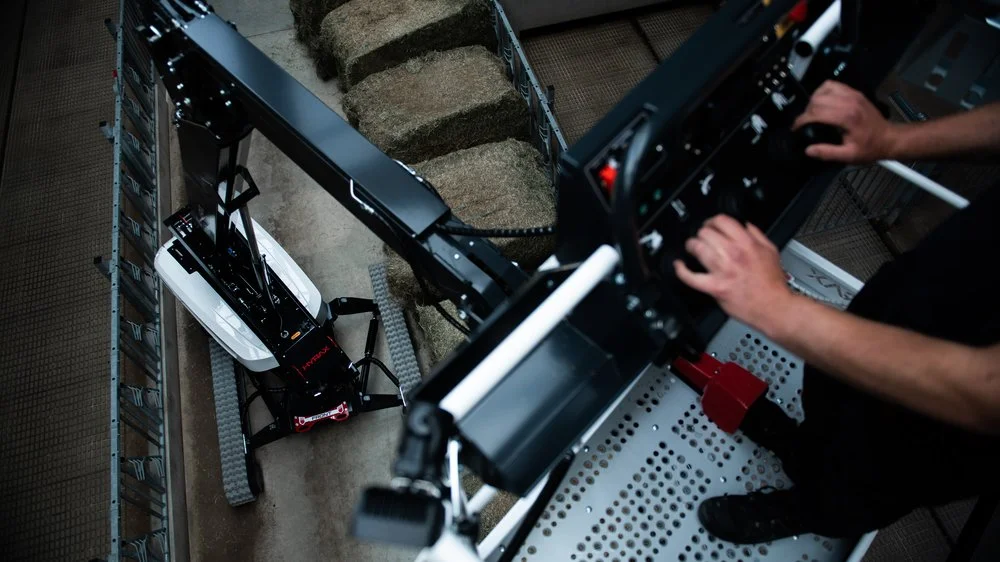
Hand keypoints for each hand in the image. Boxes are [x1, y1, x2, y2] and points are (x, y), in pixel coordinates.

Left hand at [673, 215, 794, 335]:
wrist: (774, 306)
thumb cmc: (772, 283)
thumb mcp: (771, 251)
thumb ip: (757, 235)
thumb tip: (745, 225)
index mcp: (747, 243)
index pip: (722, 221)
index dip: (712, 221)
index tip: (711, 225)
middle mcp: (733, 254)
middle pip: (706, 233)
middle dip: (702, 234)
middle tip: (702, 238)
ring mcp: (722, 270)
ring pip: (698, 248)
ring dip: (692, 246)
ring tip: (692, 247)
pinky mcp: (715, 287)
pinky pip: (691, 277)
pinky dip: (681, 271)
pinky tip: (679, 266)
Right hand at [792, 80, 898, 163]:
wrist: (889, 137)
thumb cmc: (870, 148)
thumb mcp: (849, 156)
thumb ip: (827, 153)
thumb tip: (808, 150)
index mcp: (847, 117)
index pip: (816, 112)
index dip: (802, 120)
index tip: (796, 129)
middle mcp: (849, 101)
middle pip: (817, 100)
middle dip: (806, 111)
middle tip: (805, 124)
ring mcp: (852, 94)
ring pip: (823, 89)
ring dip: (813, 100)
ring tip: (813, 113)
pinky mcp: (854, 92)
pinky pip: (832, 85)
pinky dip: (823, 91)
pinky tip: (822, 102)